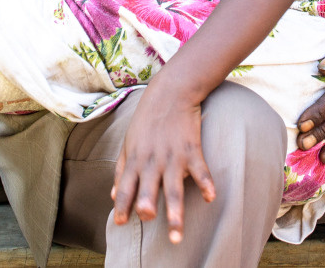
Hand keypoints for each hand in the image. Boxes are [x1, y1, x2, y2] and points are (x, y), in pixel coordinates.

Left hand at [112, 83, 215, 243]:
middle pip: (148, 189)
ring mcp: (172, 156)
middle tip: (148, 223)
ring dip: (175, 211)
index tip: (120, 224)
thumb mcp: (129, 142)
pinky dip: (206, 183)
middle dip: (147, 208)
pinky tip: (211, 198)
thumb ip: (122, 170)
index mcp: (135, 159)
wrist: (171, 91)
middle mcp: (152, 160)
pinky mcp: (192, 148)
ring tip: (177, 232)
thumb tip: (113, 196)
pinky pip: (200, 170)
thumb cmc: (147, 119)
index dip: (122, 205)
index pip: (125, 187)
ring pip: (173, 188)